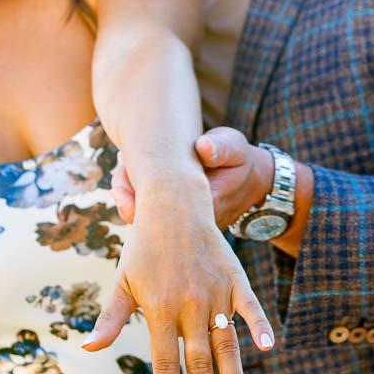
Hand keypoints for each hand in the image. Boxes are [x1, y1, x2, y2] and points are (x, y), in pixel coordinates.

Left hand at [83, 175, 274, 373]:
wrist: (173, 203)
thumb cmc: (143, 247)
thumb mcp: (123, 280)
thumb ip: (111, 317)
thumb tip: (88, 347)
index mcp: (159, 308)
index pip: (166, 362)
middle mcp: (188, 304)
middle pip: (198, 360)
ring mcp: (214, 292)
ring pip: (226, 342)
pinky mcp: (235, 279)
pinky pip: (249, 307)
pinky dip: (260, 326)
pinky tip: (270, 348)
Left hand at [111, 127, 273, 230]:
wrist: (252, 181)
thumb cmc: (239, 161)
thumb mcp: (235, 148)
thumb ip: (222, 148)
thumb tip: (204, 147)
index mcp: (205, 207)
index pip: (163, 211)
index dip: (138, 195)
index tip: (125, 172)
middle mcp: (191, 224)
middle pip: (146, 218)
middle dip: (127, 193)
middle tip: (120, 162)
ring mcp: (183, 226)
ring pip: (145, 216)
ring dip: (129, 192)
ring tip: (122, 161)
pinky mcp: (177, 220)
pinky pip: (149, 212)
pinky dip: (137, 191)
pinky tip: (129, 168)